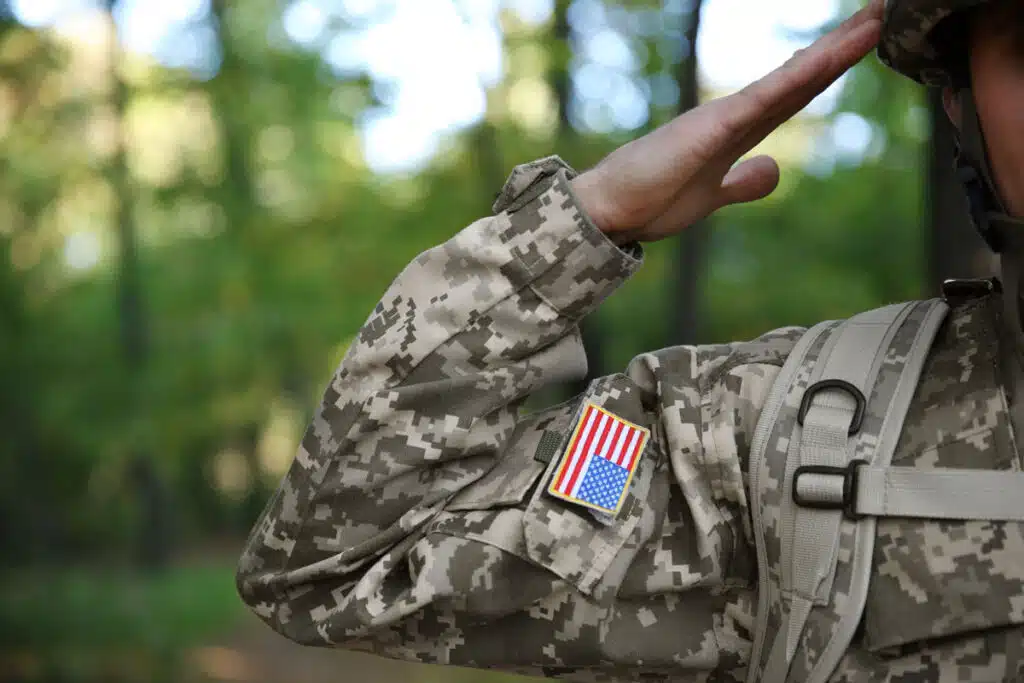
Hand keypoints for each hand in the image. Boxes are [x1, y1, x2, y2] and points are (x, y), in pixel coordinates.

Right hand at [571, 0, 883, 244]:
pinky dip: (799, 76)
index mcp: (737, 130)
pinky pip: (766, 99)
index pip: (795, 93)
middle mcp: (736, 114)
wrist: (611, 208)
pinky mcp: (714, 127)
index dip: (830, 68)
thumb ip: (743, 182)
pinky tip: (829, 57)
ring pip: (792, 79)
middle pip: (801, 76)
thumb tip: (774, 169)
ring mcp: (725, 116)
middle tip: (884, 13)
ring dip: (834, 50)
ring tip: (874, 20)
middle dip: (844, 46)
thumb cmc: (651, 201)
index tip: (864, 42)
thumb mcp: (712, 195)